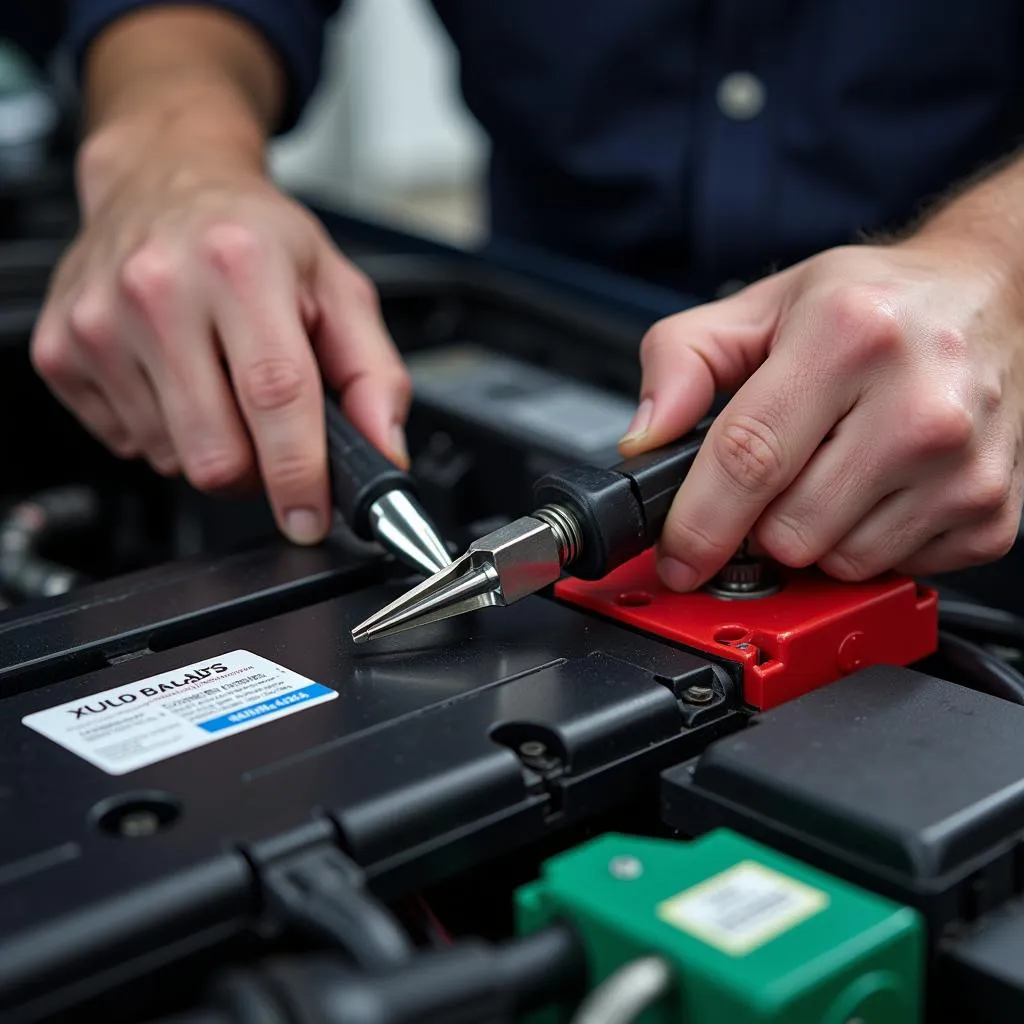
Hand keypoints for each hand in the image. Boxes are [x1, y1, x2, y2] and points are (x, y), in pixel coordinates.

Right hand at [31, 130, 409, 545]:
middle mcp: (160, 288)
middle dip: (257, 471)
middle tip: (271, 432)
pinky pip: (128, 444)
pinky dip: (163, 430)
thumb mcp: (339, 289)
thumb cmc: (256, 237)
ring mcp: (100, 322)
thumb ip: (376, 376)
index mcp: (242, 264)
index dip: (298, 475)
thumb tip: (383, 453)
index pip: (276, 396)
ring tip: (219, 383)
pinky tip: (173, 377)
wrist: (165, 181)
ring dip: (210, 445)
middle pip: (215, 453)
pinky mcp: (61, 351)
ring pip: (172, 459)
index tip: (310, 517)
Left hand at [619, 242, 1023, 588]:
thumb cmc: (876, 304)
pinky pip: (895, 572)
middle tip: (778, 474)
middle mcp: (919, 402)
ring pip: (839, 564)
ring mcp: (965, 466)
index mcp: (849, 335)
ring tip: (836, 471)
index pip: (748, 458)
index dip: (698, 523)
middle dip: (760, 520)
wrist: (993, 298)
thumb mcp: (763, 307)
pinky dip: (873, 544)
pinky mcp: (993, 514)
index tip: (678, 555)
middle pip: (789, 530)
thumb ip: (682, 361)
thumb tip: (646, 438)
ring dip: (817, 534)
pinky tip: (882, 489)